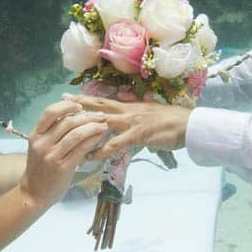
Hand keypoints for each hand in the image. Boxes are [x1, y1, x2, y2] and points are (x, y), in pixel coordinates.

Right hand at [20, 100, 107, 206]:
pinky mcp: (63, 167)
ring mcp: (52, 156)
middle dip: (87, 116)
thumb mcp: (40, 147)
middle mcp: (42, 143)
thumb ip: (52, 132)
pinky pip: (81, 149)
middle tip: (100, 116)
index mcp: (36, 135)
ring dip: (93, 127)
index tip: (80, 105)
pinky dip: (93, 140)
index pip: (49, 112)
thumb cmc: (40, 168)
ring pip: (76, 134)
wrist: (34, 193)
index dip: (66, 105)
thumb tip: (74, 116)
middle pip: (67, 122)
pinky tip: (100, 137)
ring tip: (103, 125)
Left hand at [61, 93, 190, 159]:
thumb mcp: (150, 111)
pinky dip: (103, 149)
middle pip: (100, 106)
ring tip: (69, 131)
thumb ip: (135, 108)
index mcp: (131, 106)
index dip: (87, 98)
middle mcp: (129, 110)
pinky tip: (92, 156)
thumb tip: (123, 100)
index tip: (70, 96)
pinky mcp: (139, 134)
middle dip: (80, 104)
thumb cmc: (171, 120)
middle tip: (62, 102)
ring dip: (87, 126)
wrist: (189, 124)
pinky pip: (117, 142)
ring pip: (105, 122)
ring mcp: (133, 122)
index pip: (105, 101)